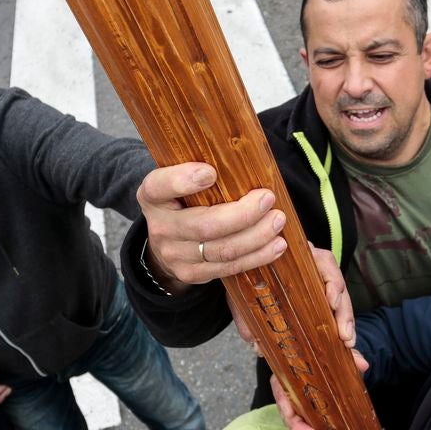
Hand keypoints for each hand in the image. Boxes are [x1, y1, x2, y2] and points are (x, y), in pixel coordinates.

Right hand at [136, 163, 287, 290]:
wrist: (166, 244)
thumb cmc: (184, 202)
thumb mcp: (179, 181)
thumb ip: (200, 170)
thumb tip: (246, 156)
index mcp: (153, 196)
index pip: (160, 186)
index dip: (183, 181)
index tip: (210, 172)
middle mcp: (161, 227)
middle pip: (204, 225)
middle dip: (242, 214)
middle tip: (268, 199)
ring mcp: (176, 254)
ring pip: (222, 250)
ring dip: (257, 236)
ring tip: (277, 220)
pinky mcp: (192, 274)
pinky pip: (229, 268)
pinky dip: (257, 256)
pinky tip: (276, 245)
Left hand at [228, 244, 353, 354]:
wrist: (244, 271)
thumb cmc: (247, 278)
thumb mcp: (243, 292)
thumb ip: (246, 314)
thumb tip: (254, 343)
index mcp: (297, 257)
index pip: (323, 261)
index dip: (331, 281)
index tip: (332, 301)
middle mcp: (313, 265)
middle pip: (337, 283)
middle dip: (344, 311)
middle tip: (345, 336)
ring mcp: (318, 280)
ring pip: (340, 297)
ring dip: (346, 320)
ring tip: (348, 342)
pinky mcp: (320, 295)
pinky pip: (336, 308)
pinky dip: (340, 324)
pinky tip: (344, 341)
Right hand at [270, 348, 367, 429]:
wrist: (330, 366)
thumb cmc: (326, 360)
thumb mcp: (337, 356)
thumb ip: (349, 357)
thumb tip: (363, 364)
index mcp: (288, 377)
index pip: (280, 392)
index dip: (284, 406)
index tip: (292, 415)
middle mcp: (289, 394)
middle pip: (287, 415)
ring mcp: (296, 409)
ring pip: (296, 427)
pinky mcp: (305, 418)